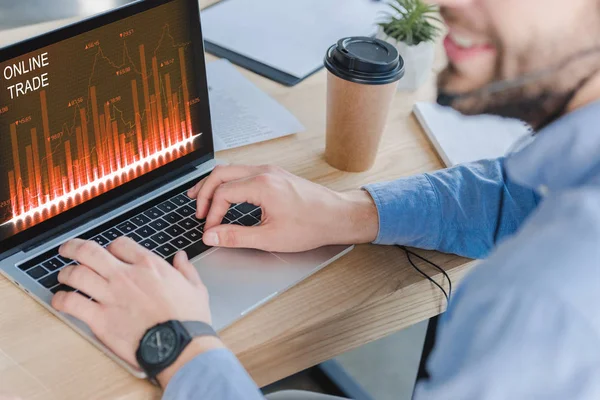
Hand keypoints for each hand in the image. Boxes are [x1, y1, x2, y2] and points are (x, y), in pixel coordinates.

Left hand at [51, 238, 223, 386]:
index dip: (112, 247)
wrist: (179, 345)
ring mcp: (110, 296)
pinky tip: (59, 300)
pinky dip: (61, 300)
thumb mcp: (195, 288)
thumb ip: (185, 269)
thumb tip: (181, 257)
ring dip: (66, 273)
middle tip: (68, 249)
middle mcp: (126, 276)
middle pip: (90, 252)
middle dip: (74, 247)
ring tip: (63, 275)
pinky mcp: (100, 319)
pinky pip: (71, 303)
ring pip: (76, 274)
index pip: (120, 244)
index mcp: (149, 265)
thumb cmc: (188, 319)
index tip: (110, 253)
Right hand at [188, 164, 378, 251]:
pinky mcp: (275, 175)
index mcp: (262, 185)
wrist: (337, 216)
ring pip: (232, 169)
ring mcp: (270, 171)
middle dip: (204, 191)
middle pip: (221, 173)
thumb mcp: (270, 237)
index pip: (223, 193)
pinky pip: (244, 172)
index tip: (210, 230)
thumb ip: (236, 237)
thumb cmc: (311, 225)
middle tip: (197, 210)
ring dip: (215, 184)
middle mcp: (264, 172)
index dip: (212, 213)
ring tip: (202, 198)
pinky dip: (229, 182)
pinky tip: (227, 194)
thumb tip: (212, 236)